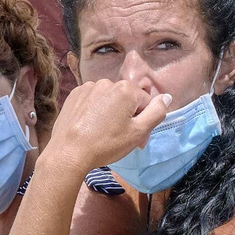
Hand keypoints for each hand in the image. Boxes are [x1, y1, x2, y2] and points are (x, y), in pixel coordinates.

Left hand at [41, 79, 169, 174]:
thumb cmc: (106, 144)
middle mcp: (106, 82)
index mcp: (125, 89)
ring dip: (111, 114)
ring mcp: (88, 87)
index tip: (137, 141)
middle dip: (128, 118)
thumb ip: (157, 112)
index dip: (144, 122)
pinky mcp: (74, 95)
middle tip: (121, 140)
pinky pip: (92, 101)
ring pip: (109, 100)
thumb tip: (166, 97)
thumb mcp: (138, 132)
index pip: (146, 103)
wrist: (69, 152)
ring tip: (103, 135)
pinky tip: (90, 128)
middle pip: (126, 100)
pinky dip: (94, 112)